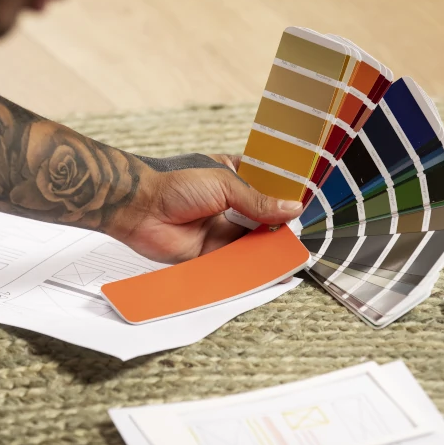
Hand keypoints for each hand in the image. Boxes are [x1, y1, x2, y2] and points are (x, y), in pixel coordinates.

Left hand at [111, 153, 302, 263]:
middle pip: (260, 217)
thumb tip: (291, 208)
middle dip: (278, 225)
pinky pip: (233, 261)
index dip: (283, 195)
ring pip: (250, 241)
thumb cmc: (176, 183)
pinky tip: (267, 267)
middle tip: (301, 234)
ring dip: (267, 247)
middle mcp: (227, 204)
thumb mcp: (225, 185)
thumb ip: (258, 201)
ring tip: (291, 253)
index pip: (265, 186)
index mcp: (232, 177)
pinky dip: (249, 265)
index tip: (304, 203)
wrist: (139, 207)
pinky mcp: (208, 253)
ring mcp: (218, 229)